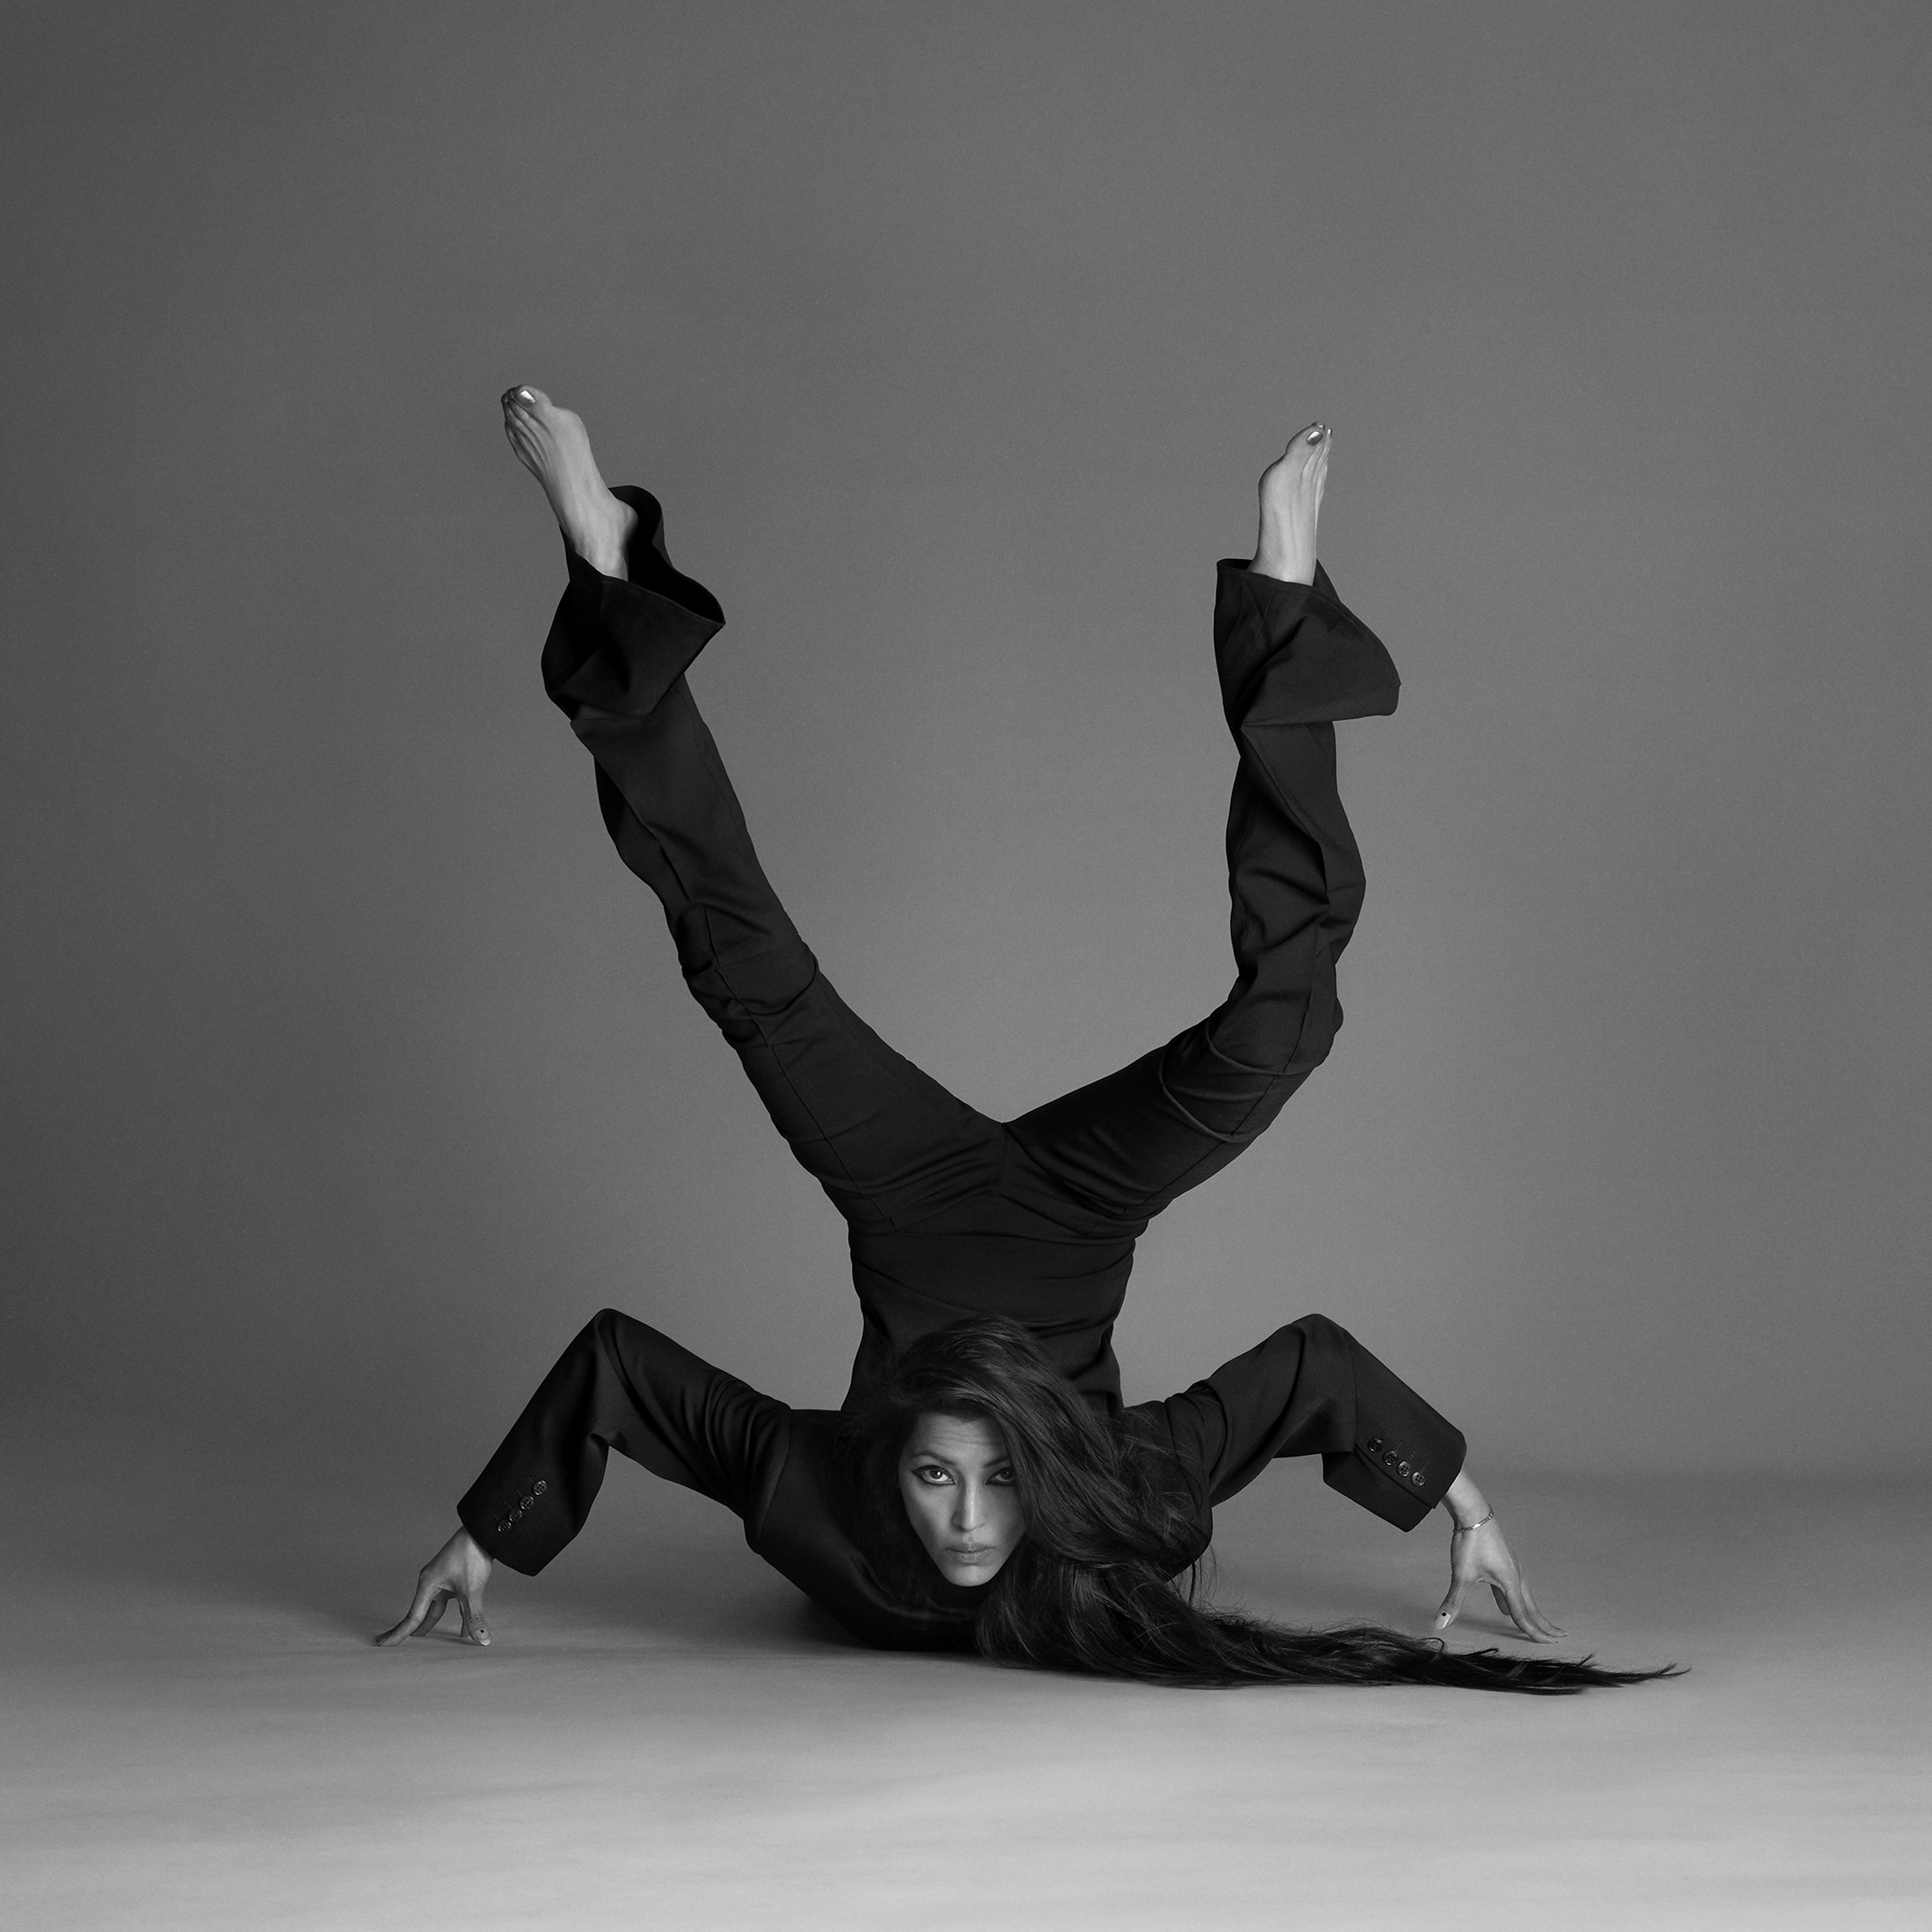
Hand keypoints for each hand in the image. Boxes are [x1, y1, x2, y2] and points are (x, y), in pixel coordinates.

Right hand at [375, 1526, 493, 1646]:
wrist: (483, 1531)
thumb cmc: (472, 1554)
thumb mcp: (471, 1590)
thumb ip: (474, 1617)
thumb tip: (482, 1640)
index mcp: (428, 1585)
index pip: (412, 1617)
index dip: (399, 1633)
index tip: (381, 1644)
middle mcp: (432, 1582)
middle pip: (418, 1612)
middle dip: (408, 1628)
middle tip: (390, 1642)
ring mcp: (443, 1580)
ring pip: (435, 1607)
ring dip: (432, 1622)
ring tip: (422, 1636)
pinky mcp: (455, 1578)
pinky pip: (450, 1601)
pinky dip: (455, 1615)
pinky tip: (462, 1629)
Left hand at [1435, 1516, 1564, 1643]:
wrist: (1473, 1513)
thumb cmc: (1470, 1542)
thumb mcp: (1460, 1574)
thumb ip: (1453, 1601)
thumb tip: (1440, 1623)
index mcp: (1510, 1582)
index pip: (1522, 1615)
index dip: (1534, 1633)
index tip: (1549, 1645)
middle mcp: (1516, 1576)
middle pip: (1532, 1607)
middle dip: (1544, 1624)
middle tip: (1559, 1637)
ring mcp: (1511, 1568)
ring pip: (1524, 1596)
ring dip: (1531, 1612)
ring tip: (1537, 1625)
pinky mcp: (1504, 1562)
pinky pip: (1514, 1587)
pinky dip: (1515, 1601)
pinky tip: (1505, 1606)